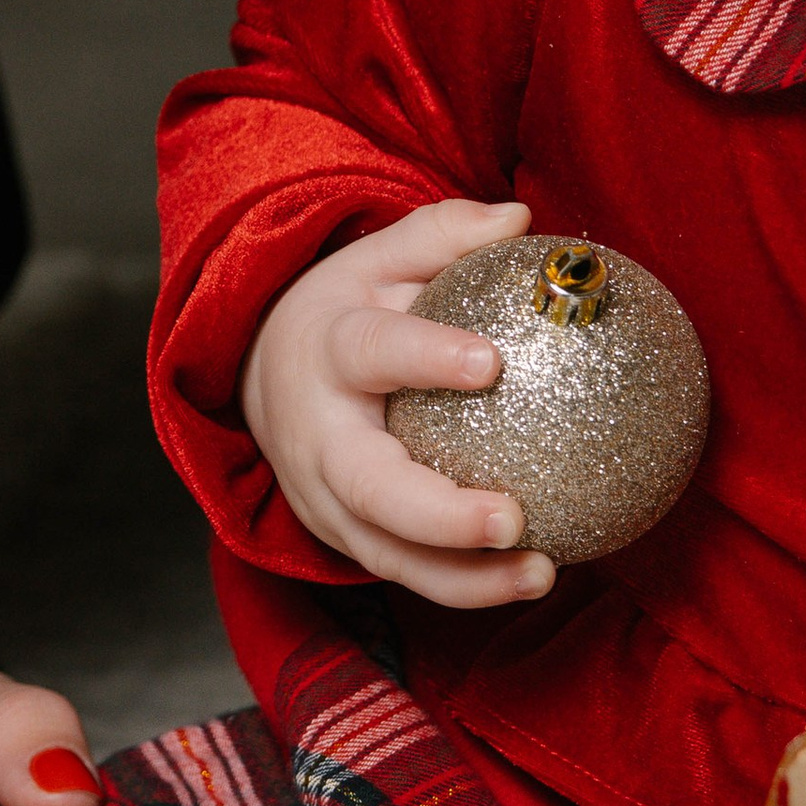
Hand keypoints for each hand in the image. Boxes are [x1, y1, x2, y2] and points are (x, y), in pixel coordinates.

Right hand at [238, 195, 555, 606]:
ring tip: (543, 571)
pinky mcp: (343, 539)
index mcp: (328, 350)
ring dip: (465, 577)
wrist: (262, 376)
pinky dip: (466, 587)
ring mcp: (325, 498)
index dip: (425, 358)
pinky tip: (534, 577)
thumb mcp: (379, 258)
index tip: (491, 363)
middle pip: (368, 487)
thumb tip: (518, 218)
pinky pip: (404, 574)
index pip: (371, 352)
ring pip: (387, 553)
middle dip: (438, 514)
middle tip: (512, 519)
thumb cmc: (346, 311)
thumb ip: (445, 234)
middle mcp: (319, 435)